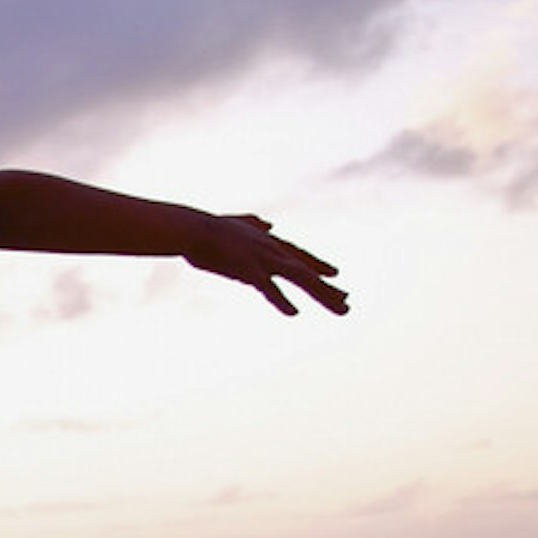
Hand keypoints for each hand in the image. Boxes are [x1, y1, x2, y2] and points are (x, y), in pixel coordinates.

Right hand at [185, 214, 347, 316]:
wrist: (190, 228)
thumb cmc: (208, 229)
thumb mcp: (235, 224)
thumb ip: (253, 223)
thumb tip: (268, 223)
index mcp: (269, 242)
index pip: (299, 256)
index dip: (318, 265)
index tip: (335, 275)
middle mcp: (273, 250)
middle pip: (306, 271)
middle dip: (327, 288)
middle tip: (347, 302)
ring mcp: (263, 259)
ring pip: (300, 278)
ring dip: (322, 294)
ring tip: (341, 309)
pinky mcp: (248, 268)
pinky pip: (268, 288)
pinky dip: (280, 300)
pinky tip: (294, 313)